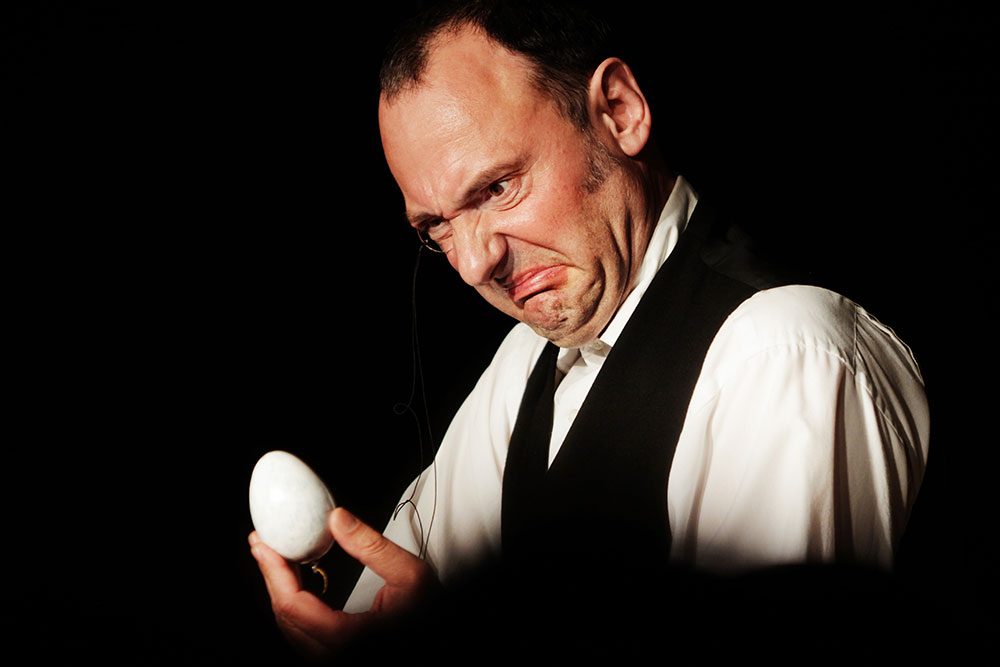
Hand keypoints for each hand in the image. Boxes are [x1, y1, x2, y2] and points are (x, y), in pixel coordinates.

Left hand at [250, 506, 439, 659]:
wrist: (440, 634)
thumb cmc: (432, 615)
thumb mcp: (412, 575)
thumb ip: (372, 546)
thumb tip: (337, 520)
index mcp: (349, 639)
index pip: (293, 606)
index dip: (273, 571)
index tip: (263, 545)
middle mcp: (336, 655)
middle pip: (285, 618)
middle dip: (271, 577)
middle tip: (264, 545)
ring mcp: (335, 657)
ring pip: (291, 629)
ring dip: (280, 591)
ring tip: (277, 558)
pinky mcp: (338, 654)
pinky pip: (304, 633)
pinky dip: (295, 604)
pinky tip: (298, 581)